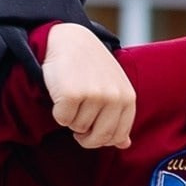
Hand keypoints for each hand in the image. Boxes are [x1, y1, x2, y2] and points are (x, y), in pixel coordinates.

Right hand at [42, 22, 135, 149]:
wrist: (70, 40)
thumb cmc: (91, 66)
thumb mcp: (113, 88)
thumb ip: (120, 116)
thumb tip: (124, 145)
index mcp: (128, 98)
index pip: (118, 136)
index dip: (101, 138)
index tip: (91, 130)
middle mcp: (114, 97)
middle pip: (98, 138)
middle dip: (85, 135)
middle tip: (78, 118)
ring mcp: (93, 94)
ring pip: (78, 128)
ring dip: (71, 117)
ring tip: (72, 95)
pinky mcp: (72, 93)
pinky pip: (62, 119)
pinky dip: (58, 110)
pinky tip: (61, 93)